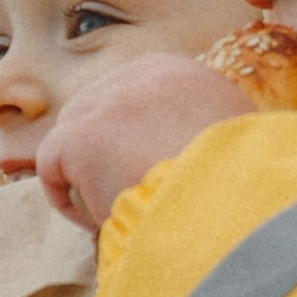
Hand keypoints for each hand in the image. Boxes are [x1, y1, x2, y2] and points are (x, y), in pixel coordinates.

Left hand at [36, 55, 255, 231]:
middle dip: (100, 145)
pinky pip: (50, 163)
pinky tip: (89, 222)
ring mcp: (109, 103)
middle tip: (117, 190)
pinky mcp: (80, 138)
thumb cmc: (246, 190)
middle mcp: (144, 77)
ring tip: (106, 209)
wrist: (231, 205)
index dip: (131, 129)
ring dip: (81, 169)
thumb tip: (211, 161)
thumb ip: (216, 139)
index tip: (143, 165)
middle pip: (99, 104)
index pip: (138, 90)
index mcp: (185, 73)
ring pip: (72, 130)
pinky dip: (61, 195)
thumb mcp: (246, 147)